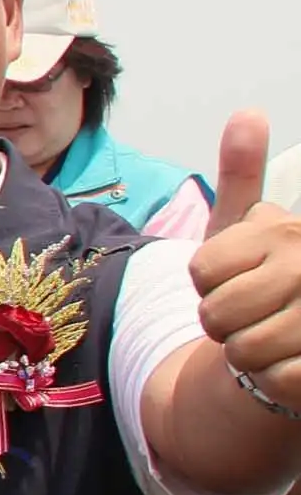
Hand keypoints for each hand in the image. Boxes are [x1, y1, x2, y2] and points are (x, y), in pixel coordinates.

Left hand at [192, 114, 300, 415]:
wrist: (295, 336)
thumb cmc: (263, 279)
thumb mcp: (245, 228)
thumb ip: (243, 176)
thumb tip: (249, 113)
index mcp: (288, 235)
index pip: (203, 271)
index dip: (204, 283)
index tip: (233, 278)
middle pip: (216, 314)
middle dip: (219, 322)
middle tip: (247, 315)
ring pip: (241, 351)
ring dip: (244, 355)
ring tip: (268, 339)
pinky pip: (273, 380)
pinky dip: (270, 381)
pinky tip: (287, 365)